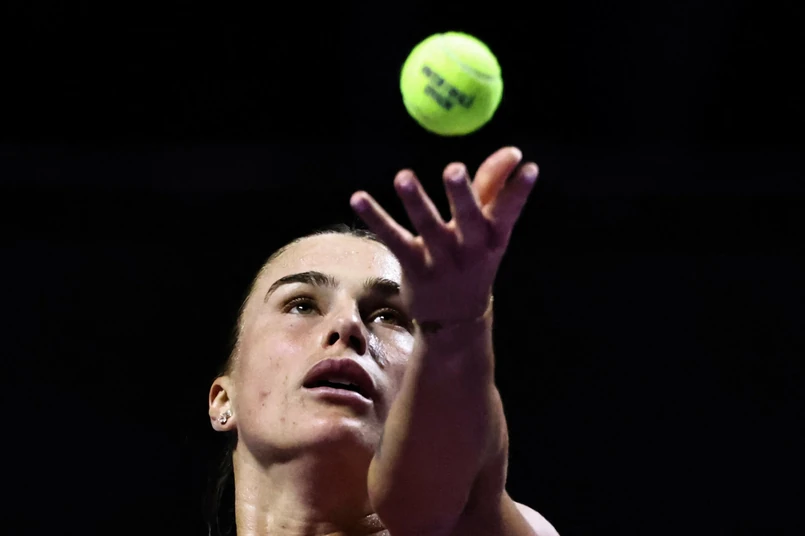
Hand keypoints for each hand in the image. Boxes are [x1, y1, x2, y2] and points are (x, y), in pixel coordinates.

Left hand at [350, 146, 538, 324]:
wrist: (455, 319)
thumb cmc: (474, 259)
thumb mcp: (488, 231)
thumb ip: (494, 188)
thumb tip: (514, 152)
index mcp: (493, 237)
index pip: (509, 211)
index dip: (519, 190)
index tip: (530, 167)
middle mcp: (470, 249)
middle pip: (468, 219)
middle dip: (462, 195)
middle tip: (455, 169)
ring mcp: (441, 260)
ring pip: (428, 227)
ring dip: (416, 201)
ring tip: (403, 176)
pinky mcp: (414, 266)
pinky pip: (393, 239)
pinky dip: (375, 217)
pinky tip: (358, 198)